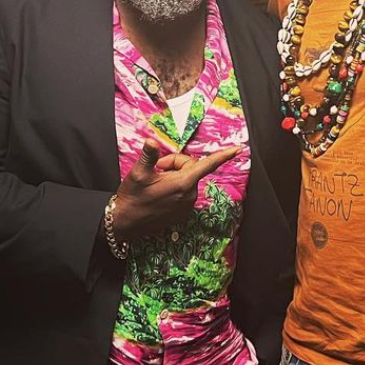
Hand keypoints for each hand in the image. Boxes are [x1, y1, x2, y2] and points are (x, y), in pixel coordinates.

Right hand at [112, 139, 241, 237]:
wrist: (126, 222)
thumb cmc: (132, 197)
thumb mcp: (138, 173)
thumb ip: (149, 156)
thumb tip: (152, 142)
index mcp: (182, 183)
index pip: (207, 164)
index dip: (223, 155)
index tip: (238, 149)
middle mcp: (189, 195)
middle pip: (190, 167)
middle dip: (175, 164)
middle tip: (157, 169)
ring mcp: (187, 205)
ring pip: (187, 179)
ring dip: (174, 176)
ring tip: (156, 182)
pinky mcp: (183, 212)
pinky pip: (184, 191)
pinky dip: (175, 187)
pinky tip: (160, 192)